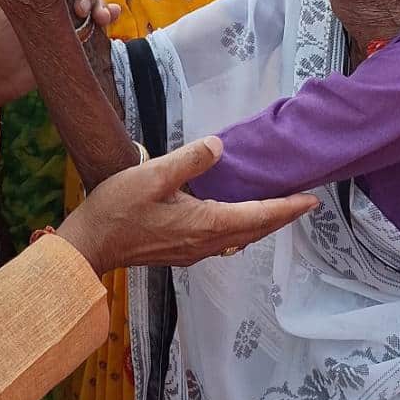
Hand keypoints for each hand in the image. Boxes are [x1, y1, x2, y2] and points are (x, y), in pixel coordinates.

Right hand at [55, 136, 318, 273]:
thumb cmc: (117, 211)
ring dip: (261, 223)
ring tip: (277, 207)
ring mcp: (193, 252)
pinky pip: (223, 241)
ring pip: (240, 238)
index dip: (287, 208)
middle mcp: (206, 243)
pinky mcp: (181, 253)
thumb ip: (189, 160)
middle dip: (281, 216)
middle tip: (304, 202)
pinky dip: (240, 228)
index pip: (258, 216)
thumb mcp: (153, 176)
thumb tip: (219, 146)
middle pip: (255, 230)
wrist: (88, 247)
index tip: (312, 200)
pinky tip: (236, 216)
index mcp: (206, 224)